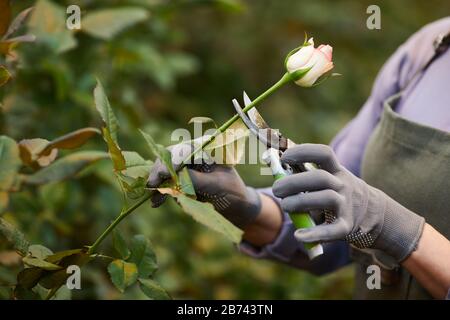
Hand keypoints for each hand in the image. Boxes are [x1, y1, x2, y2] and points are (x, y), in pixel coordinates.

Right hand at [147, 143, 261, 227]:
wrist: (236, 207)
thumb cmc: (233, 192)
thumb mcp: (217, 186)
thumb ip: (197, 180)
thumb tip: (176, 176)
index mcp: (207, 150)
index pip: (185, 150)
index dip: (173, 160)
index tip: (164, 173)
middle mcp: (193, 156)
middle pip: (169, 157)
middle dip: (160, 170)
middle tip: (153, 184)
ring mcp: (185, 168)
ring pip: (164, 170)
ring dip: (157, 183)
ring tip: (155, 199)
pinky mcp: (180, 181)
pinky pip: (165, 184)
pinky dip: (160, 192)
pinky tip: (157, 203)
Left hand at [272, 143, 424, 261]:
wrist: (370, 213)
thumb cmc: (334, 191)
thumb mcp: (324, 177)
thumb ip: (300, 169)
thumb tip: (269, 157)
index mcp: (335, 170)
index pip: (323, 153)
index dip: (303, 152)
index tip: (284, 157)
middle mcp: (342, 185)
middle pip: (320, 177)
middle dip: (295, 181)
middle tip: (276, 189)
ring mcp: (346, 205)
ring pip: (327, 198)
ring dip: (301, 201)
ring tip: (285, 206)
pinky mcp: (347, 226)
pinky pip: (332, 230)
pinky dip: (315, 233)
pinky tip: (298, 235)